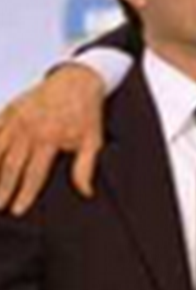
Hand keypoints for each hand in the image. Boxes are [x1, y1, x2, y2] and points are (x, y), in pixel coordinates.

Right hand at [0, 64, 104, 214]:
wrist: (77, 80)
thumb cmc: (86, 112)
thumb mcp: (93, 141)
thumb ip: (85, 167)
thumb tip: (86, 192)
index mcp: (49, 138)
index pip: (34, 173)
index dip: (25, 194)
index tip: (18, 210)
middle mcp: (28, 130)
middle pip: (10, 166)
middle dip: (2, 189)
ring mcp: (15, 119)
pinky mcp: (8, 111)